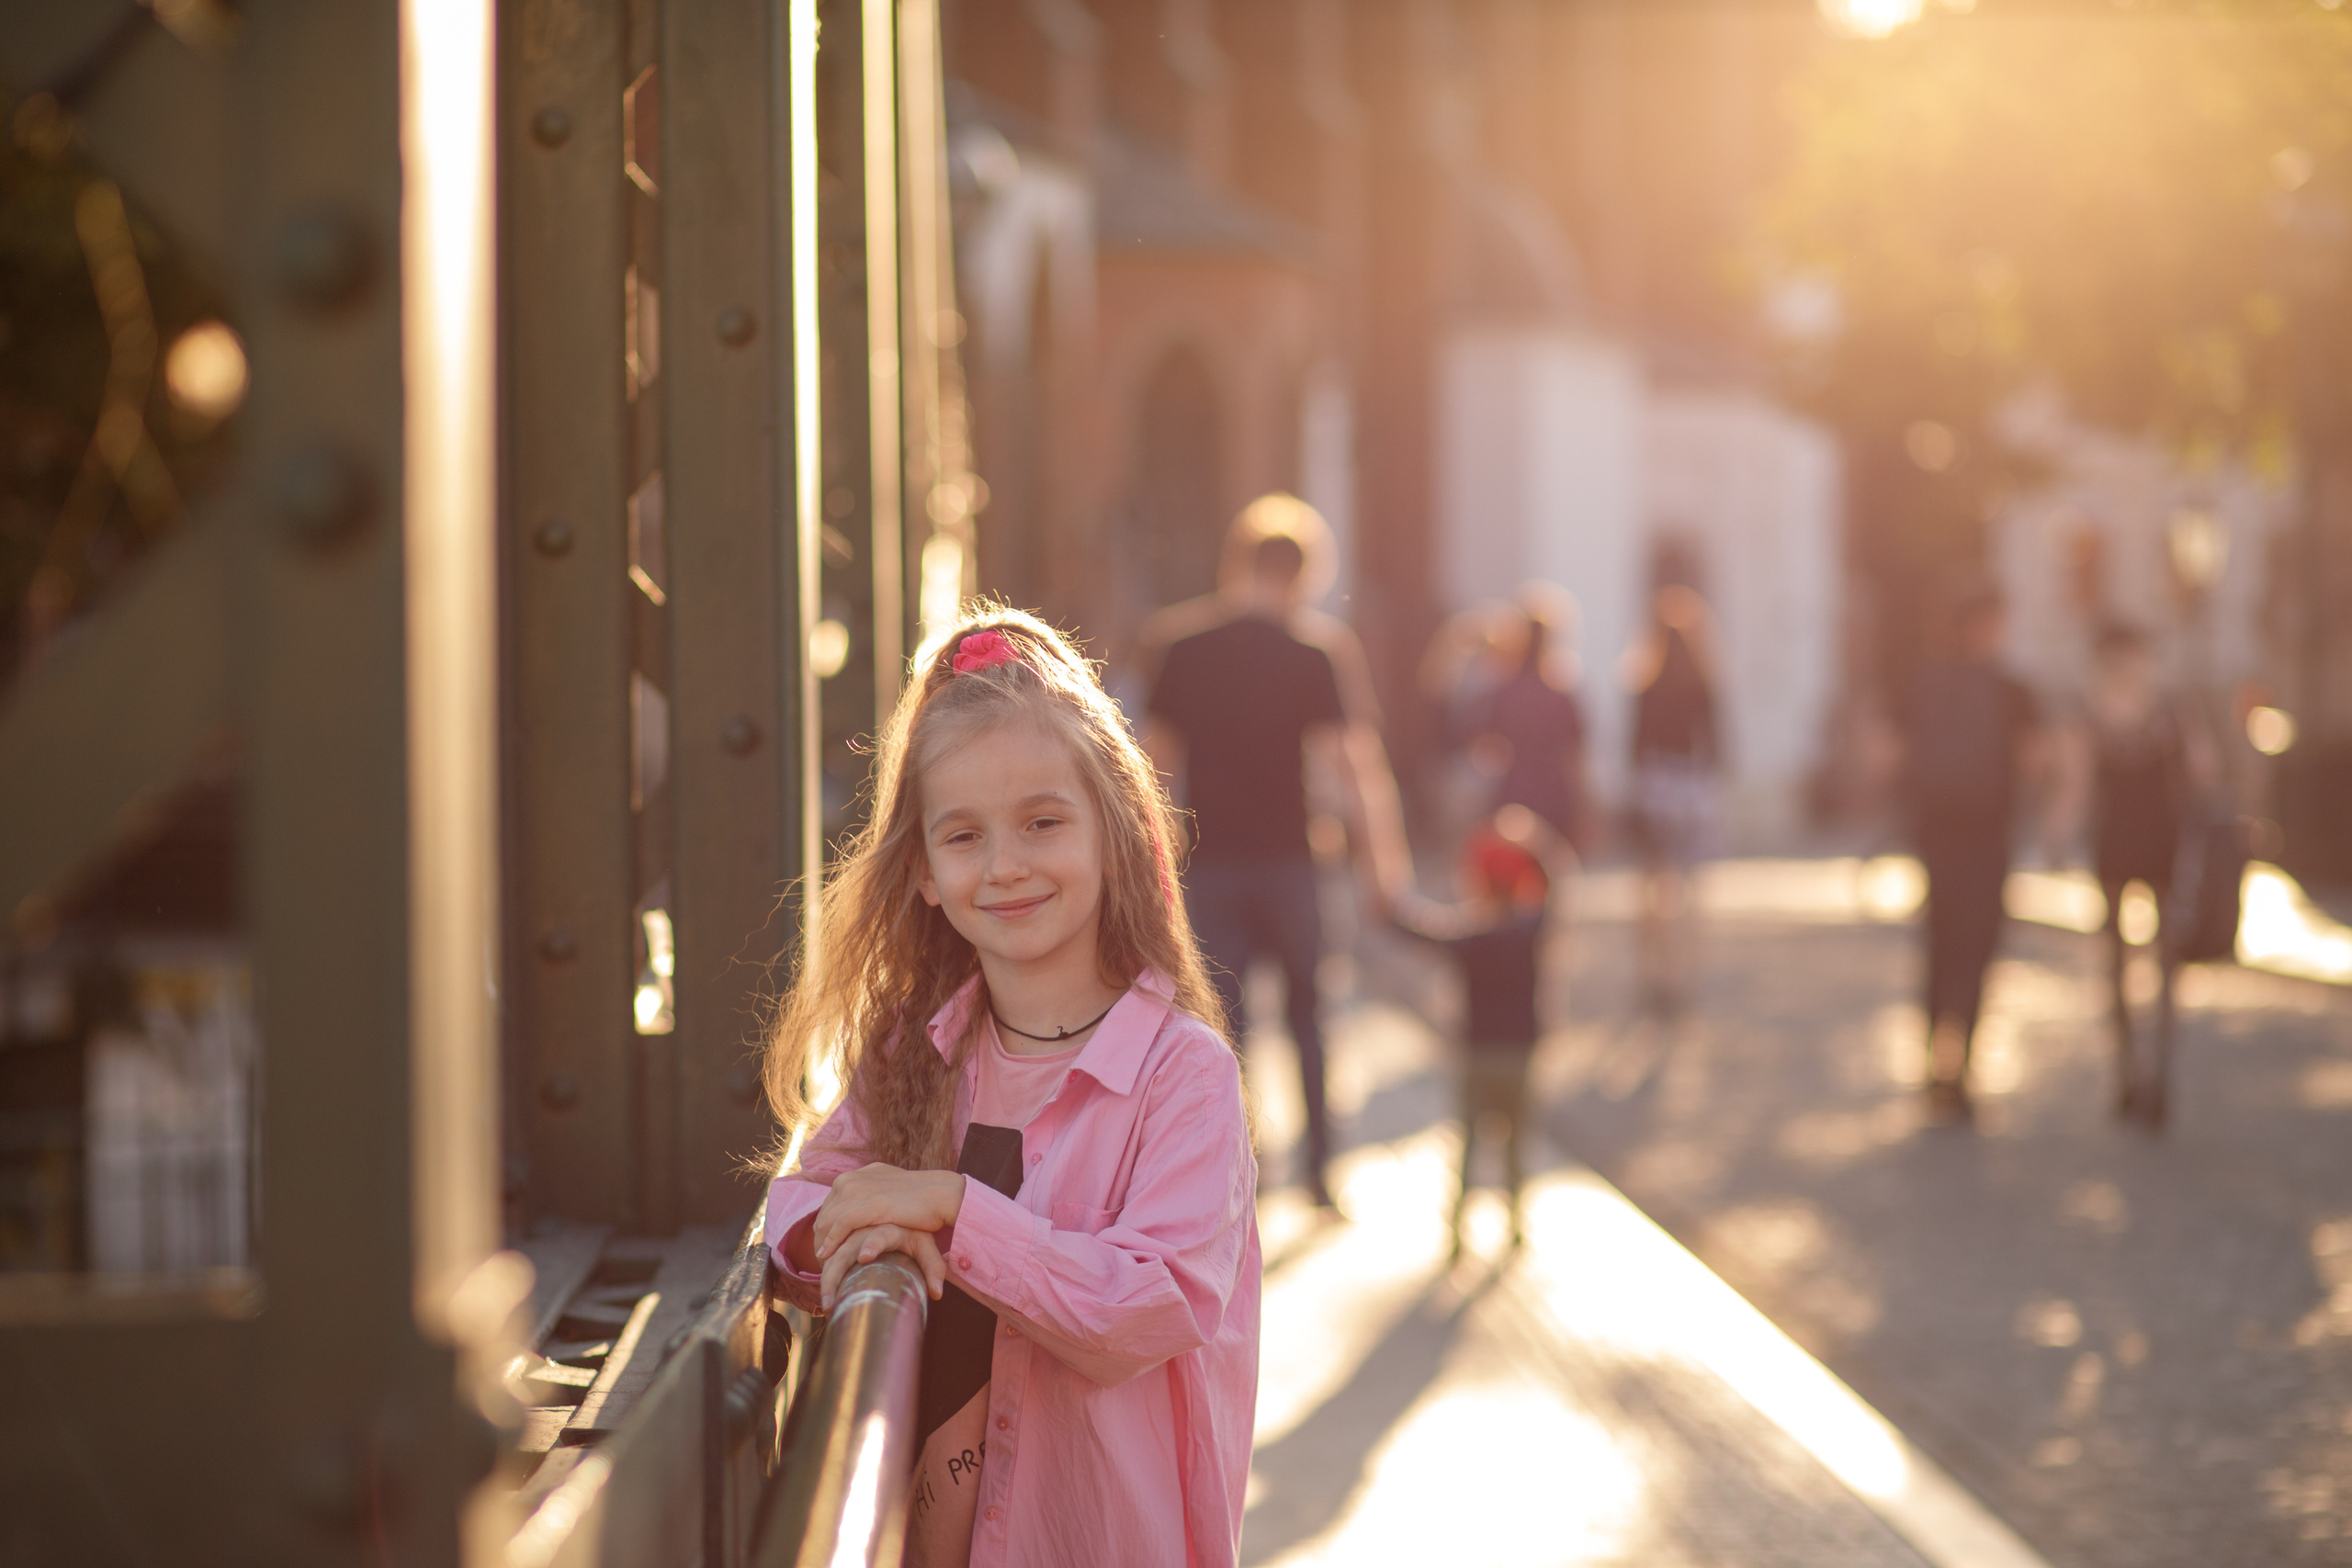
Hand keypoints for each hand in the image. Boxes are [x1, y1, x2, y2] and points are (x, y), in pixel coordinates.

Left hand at [812, 1163, 964, 1263]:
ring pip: (827, 1221)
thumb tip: (862, 1211)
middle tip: (823, 1260)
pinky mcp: (868, 1204)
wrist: (940, 1193)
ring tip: (825, 1263)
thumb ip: (871, 1198)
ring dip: (822, 1244)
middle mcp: (851, 1179)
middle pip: (824, 1214)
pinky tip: (828, 1256)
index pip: (830, 1205)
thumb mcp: (887, 1191)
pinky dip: (831, 1242)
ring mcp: (858, 1190)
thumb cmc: (918, 1197)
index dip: (826, 1228)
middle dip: (821, 1238)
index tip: (827, 1247)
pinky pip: (840, 1225)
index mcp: (856, 1175)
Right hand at [819, 1224, 946, 1311]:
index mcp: (892, 1228)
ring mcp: (851, 1220)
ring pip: (830, 1247)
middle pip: (845, 1249)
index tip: (864, 1258)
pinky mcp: (840, 1218)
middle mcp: (868, 1223)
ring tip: (826, 1300)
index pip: (881, 1236)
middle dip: (834, 1276)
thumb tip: (937, 1294)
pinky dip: (821, 1255)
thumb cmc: (912, 1231)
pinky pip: (824, 1234)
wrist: (900, 1204)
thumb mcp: (925, 1247)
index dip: (873, 1245)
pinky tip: (824, 1278)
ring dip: (824, 1270)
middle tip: (830, 1305)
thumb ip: (933, 1267)